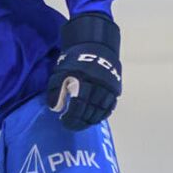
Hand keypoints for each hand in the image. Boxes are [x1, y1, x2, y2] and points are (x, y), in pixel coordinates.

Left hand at [47, 12, 121, 131]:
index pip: (78, 106)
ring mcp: (109, 86)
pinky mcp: (115, 87)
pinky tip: (95, 117)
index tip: (64, 122)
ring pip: (101, 110)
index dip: (71, 118)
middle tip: (73, 126)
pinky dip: (103, 114)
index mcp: (83, 80)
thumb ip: (56, 91)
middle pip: (91, 111)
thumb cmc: (74, 60)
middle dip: (81, 122)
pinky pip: (111, 106)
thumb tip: (56, 110)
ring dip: (92, 120)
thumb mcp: (60, 72)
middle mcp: (98, 85)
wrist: (95, 46)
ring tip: (83, 123)